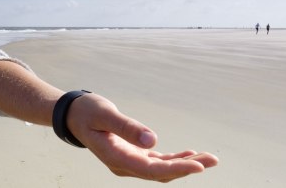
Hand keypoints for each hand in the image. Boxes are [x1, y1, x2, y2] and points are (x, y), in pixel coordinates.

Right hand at [67, 93, 217, 181]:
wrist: (73, 115)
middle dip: (188, 168)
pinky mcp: (133, 156)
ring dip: (185, 164)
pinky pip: (157, 162)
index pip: (152, 169)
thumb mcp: (105, 115)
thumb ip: (127, 128)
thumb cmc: (87, 112)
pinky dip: (174, 159)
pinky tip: (190, 154)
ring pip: (161, 169)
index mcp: (116, 158)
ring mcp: (129, 162)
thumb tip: (153, 140)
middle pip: (161, 172)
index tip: (199, 166)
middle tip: (213, 160)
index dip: (177, 169)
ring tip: (208, 158)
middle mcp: (124, 165)